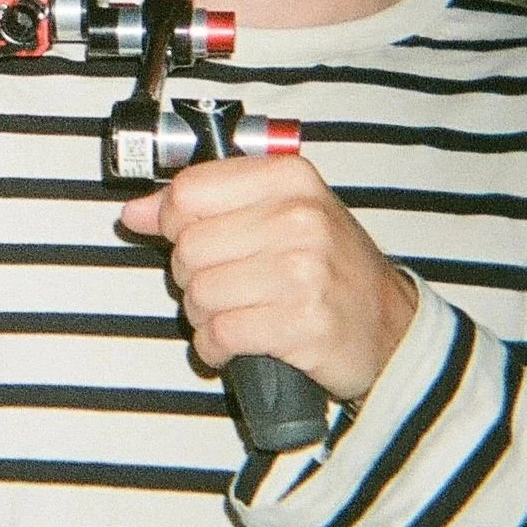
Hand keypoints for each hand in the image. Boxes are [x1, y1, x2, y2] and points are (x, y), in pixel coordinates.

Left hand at [118, 154, 418, 405]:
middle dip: (191, 276)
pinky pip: (219, 335)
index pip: (188, 191)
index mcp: (289, 179)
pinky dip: (215, 347)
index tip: (188, 237)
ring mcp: (304, 272)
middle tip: (225, 285)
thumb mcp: (278, 216)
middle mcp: (299, 218)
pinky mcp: (303, 324)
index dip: (173, 222)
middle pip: (188, 247)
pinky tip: (236, 344)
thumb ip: (206, 205)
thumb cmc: (329, 269)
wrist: (391, 328)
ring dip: (204, 316)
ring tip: (237, 314)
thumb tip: (135, 212)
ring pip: (199, 294)